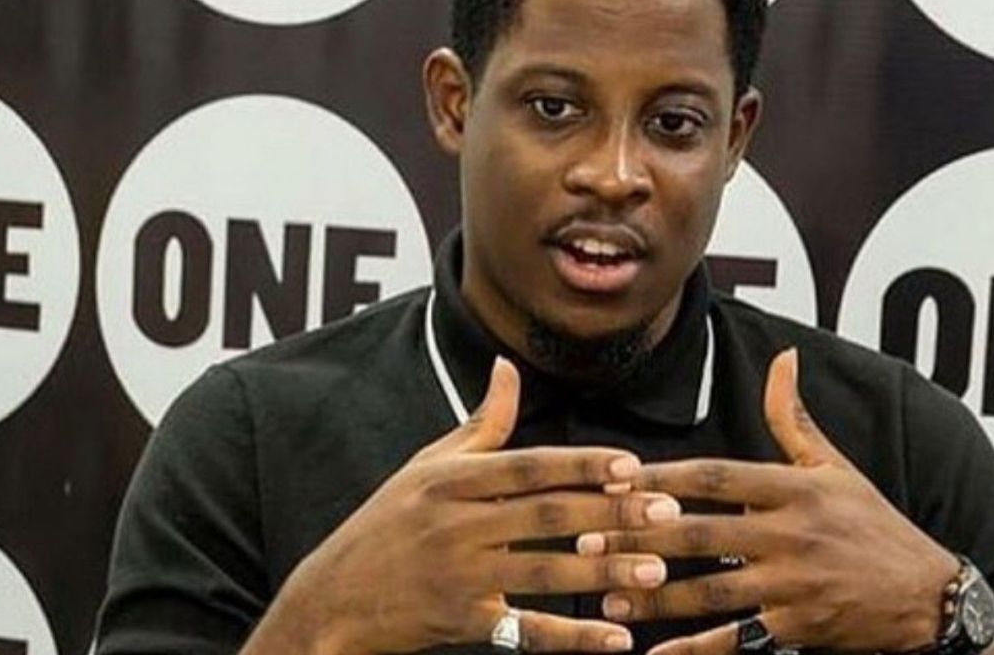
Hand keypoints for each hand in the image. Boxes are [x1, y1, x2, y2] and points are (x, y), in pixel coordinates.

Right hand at [252, 358, 679, 654]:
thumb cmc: (383, 527)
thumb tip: (509, 366)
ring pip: (543, 573)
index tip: (632, 464)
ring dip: (604, 572)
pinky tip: (617, 639)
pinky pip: (526, 631)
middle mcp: (454, 524)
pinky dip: (573, 636)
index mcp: (449, 480)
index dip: (580, 465)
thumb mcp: (424, 468)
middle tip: (666, 512)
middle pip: (544, 516)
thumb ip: (479, 424)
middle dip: (611, 513)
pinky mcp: (458, 623)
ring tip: (655, 570)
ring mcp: (456, 575)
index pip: (526, 466)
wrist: (327, 601)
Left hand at [576, 348, 960, 654]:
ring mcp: (796, 585)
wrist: (928, 598)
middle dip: (641, 538)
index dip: (665, 476)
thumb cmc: (874, 526)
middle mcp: (793, 534)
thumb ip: (795, 419)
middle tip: (587, 542)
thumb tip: (784, 357)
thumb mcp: (837, 468)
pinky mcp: (800, 629)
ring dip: (655, 595)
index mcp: (796, 488)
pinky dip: (696, 650)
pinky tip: (656, 654)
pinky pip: (739, 641)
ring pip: (712, 591)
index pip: (719, 476)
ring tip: (606, 596)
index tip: (616, 478)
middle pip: (703, 533)